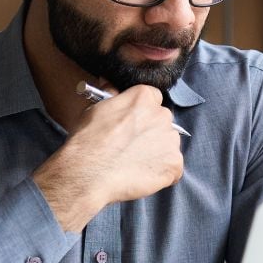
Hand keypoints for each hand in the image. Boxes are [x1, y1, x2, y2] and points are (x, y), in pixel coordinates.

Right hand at [33, 84, 183, 230]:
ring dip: (157, 152)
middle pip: (163, 121)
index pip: (153, 98)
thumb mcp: (95, 108)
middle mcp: (161, 115)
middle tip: (132, 146)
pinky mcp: (174, 164)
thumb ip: (111, 96)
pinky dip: (161, 173)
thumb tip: (111, 86)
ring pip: (169, 144)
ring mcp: (170, 140)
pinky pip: (173, 168)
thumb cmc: (88, 142)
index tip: (133, 123)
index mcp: (143, 97)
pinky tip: (142, 176)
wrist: (89, 174)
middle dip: (151, 132)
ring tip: (135, 163)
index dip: (142, 112)